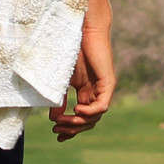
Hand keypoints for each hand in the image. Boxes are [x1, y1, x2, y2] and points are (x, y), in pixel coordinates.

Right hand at [50, 16, 113, 141]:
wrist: (83, 28)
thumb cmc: (70, 48)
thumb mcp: (61, 79)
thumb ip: (59, 98)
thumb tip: (54, 119)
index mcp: (86, 91)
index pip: (82, 117)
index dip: (71, 129)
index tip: (57, 136)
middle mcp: (96, 92)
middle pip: (88, 121)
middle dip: (73, 128)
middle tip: (57, 130)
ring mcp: (103, 88)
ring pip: (95, 117)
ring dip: (79, 123)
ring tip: (63, 121)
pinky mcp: (109, 82)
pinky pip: (102, 106)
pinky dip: (90, 112)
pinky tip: (76, 110)